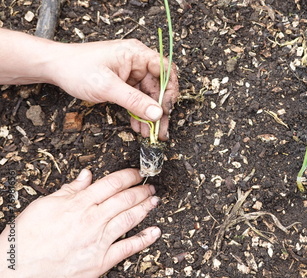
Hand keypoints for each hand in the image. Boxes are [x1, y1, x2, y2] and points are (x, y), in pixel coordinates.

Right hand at [0, 169, 160, 277]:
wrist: (16, 269)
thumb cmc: (27, 237)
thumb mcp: (45, 205)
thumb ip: (70, 190)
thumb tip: (87, 175)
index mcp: (79, 204)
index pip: (111, 183)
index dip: (128, 176)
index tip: (138, 173)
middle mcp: (92, 220)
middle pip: (124, 199)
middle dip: (141, 191)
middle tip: (150, 186)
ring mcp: (98, 241)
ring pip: (129, 219)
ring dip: (145, 208)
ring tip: (155, 201)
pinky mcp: (100, 261)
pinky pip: (127, 248)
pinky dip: (144, 239)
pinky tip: (155, 231)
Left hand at [51, 39, 178, 140]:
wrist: (55, 68)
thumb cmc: (77, 69)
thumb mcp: (107, 87)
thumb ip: (134, 101)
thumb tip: (157, 113)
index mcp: (137, 54)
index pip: (165, 70)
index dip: (170, 90)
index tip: (167, 110)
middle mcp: (137, 62)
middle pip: (159, 86)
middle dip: (159, 110)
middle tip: (160, 130)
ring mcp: (131, 73)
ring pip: (149, 96)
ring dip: (149, 115)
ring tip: (149, 133)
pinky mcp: (125, 83)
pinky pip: (138, 99)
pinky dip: (139, 113)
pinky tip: (138, 126)